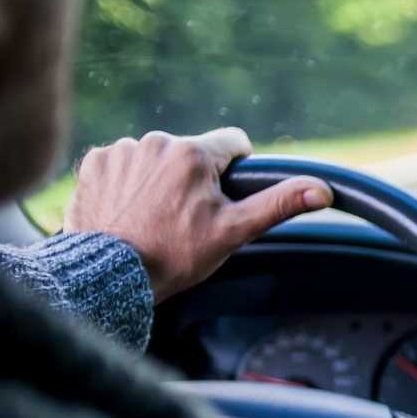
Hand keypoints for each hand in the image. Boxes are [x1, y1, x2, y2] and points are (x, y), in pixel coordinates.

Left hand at [63, 128, 330, 301]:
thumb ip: (279, 204)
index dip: (235, 171)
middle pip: (191, 154)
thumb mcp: (234, 231)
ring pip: (156, 158)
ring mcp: (121, 151)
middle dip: (193, 179)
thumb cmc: (176, 256)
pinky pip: (121, 164)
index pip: (232, 143)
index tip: (223, 199)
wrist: (111, 276)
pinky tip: (128, 211)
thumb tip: (322, 189)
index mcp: (194, 153)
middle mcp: (156, 142)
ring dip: (158, 180)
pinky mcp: (94, 164)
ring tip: (153, 218)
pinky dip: (127, 183)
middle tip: (184, 219)